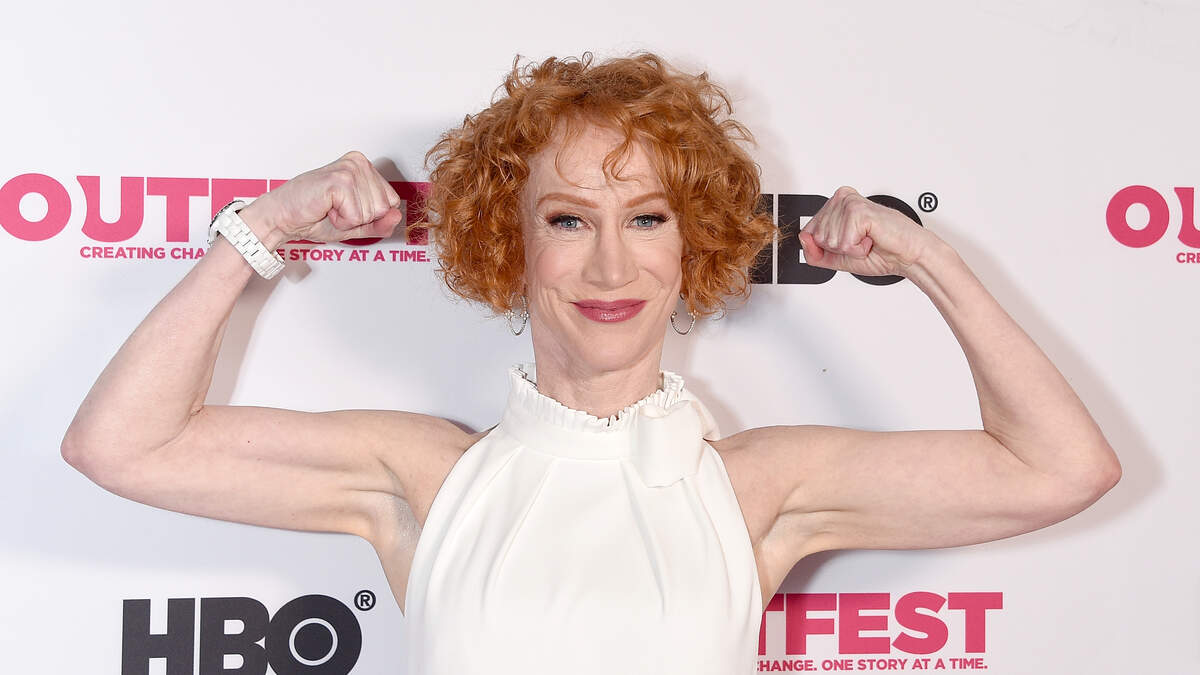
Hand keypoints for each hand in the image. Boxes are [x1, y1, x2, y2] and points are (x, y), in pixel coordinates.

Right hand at [238, 151, 404, 244]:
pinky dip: (341, 221)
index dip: (368, 216)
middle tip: (335, 209)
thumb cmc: (314, 216)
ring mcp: (350, 169)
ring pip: (372, 212)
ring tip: (329, 208)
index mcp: (364, 166)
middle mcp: (359, 163)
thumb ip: (379, 223)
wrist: (284, 218)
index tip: (345, 208)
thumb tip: (397, 215)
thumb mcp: (356, 224)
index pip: (391, 201)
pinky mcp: (339, 181)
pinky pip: (357, 216)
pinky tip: (325, 208)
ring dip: (349, 220)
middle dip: (360, 218)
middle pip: (384, 207)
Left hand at [798, 186, 933, 276]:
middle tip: (862, 241)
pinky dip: (858, 249)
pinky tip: (871, 238)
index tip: (850, 241)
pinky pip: (843, 244)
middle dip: (840, 249)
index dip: (828, 247)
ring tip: (867, 239)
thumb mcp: (837, 257)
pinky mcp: (858, 212)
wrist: (906, 255)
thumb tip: (803, 238)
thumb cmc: (880, 252)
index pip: (810, 232)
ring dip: (850, 249)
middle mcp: (841, 199)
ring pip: (829, 240)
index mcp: (836, 204)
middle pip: (818, 237)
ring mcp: (849, 203)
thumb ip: (814, 252)